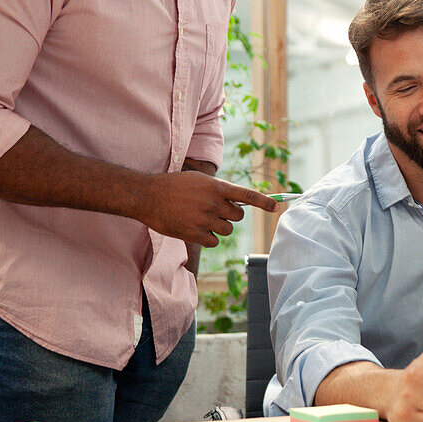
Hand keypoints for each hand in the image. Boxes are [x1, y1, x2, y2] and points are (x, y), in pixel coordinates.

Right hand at [138, 171, 277, 245]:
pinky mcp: (194, 233)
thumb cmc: (173, 186)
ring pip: (227, 230)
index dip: (263, 202)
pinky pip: (214, 241)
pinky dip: (208, 238)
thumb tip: (236, 203)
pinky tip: (195, 229)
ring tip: (201, 218)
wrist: (147, 196)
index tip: (275, 207)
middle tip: (214, 211)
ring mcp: (204, 219)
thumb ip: (218, 190)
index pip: (246, 195)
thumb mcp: (198, 180)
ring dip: (219, 227)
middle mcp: (213, 203)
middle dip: (230, 216)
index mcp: (216, 187)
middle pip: (238, 216)